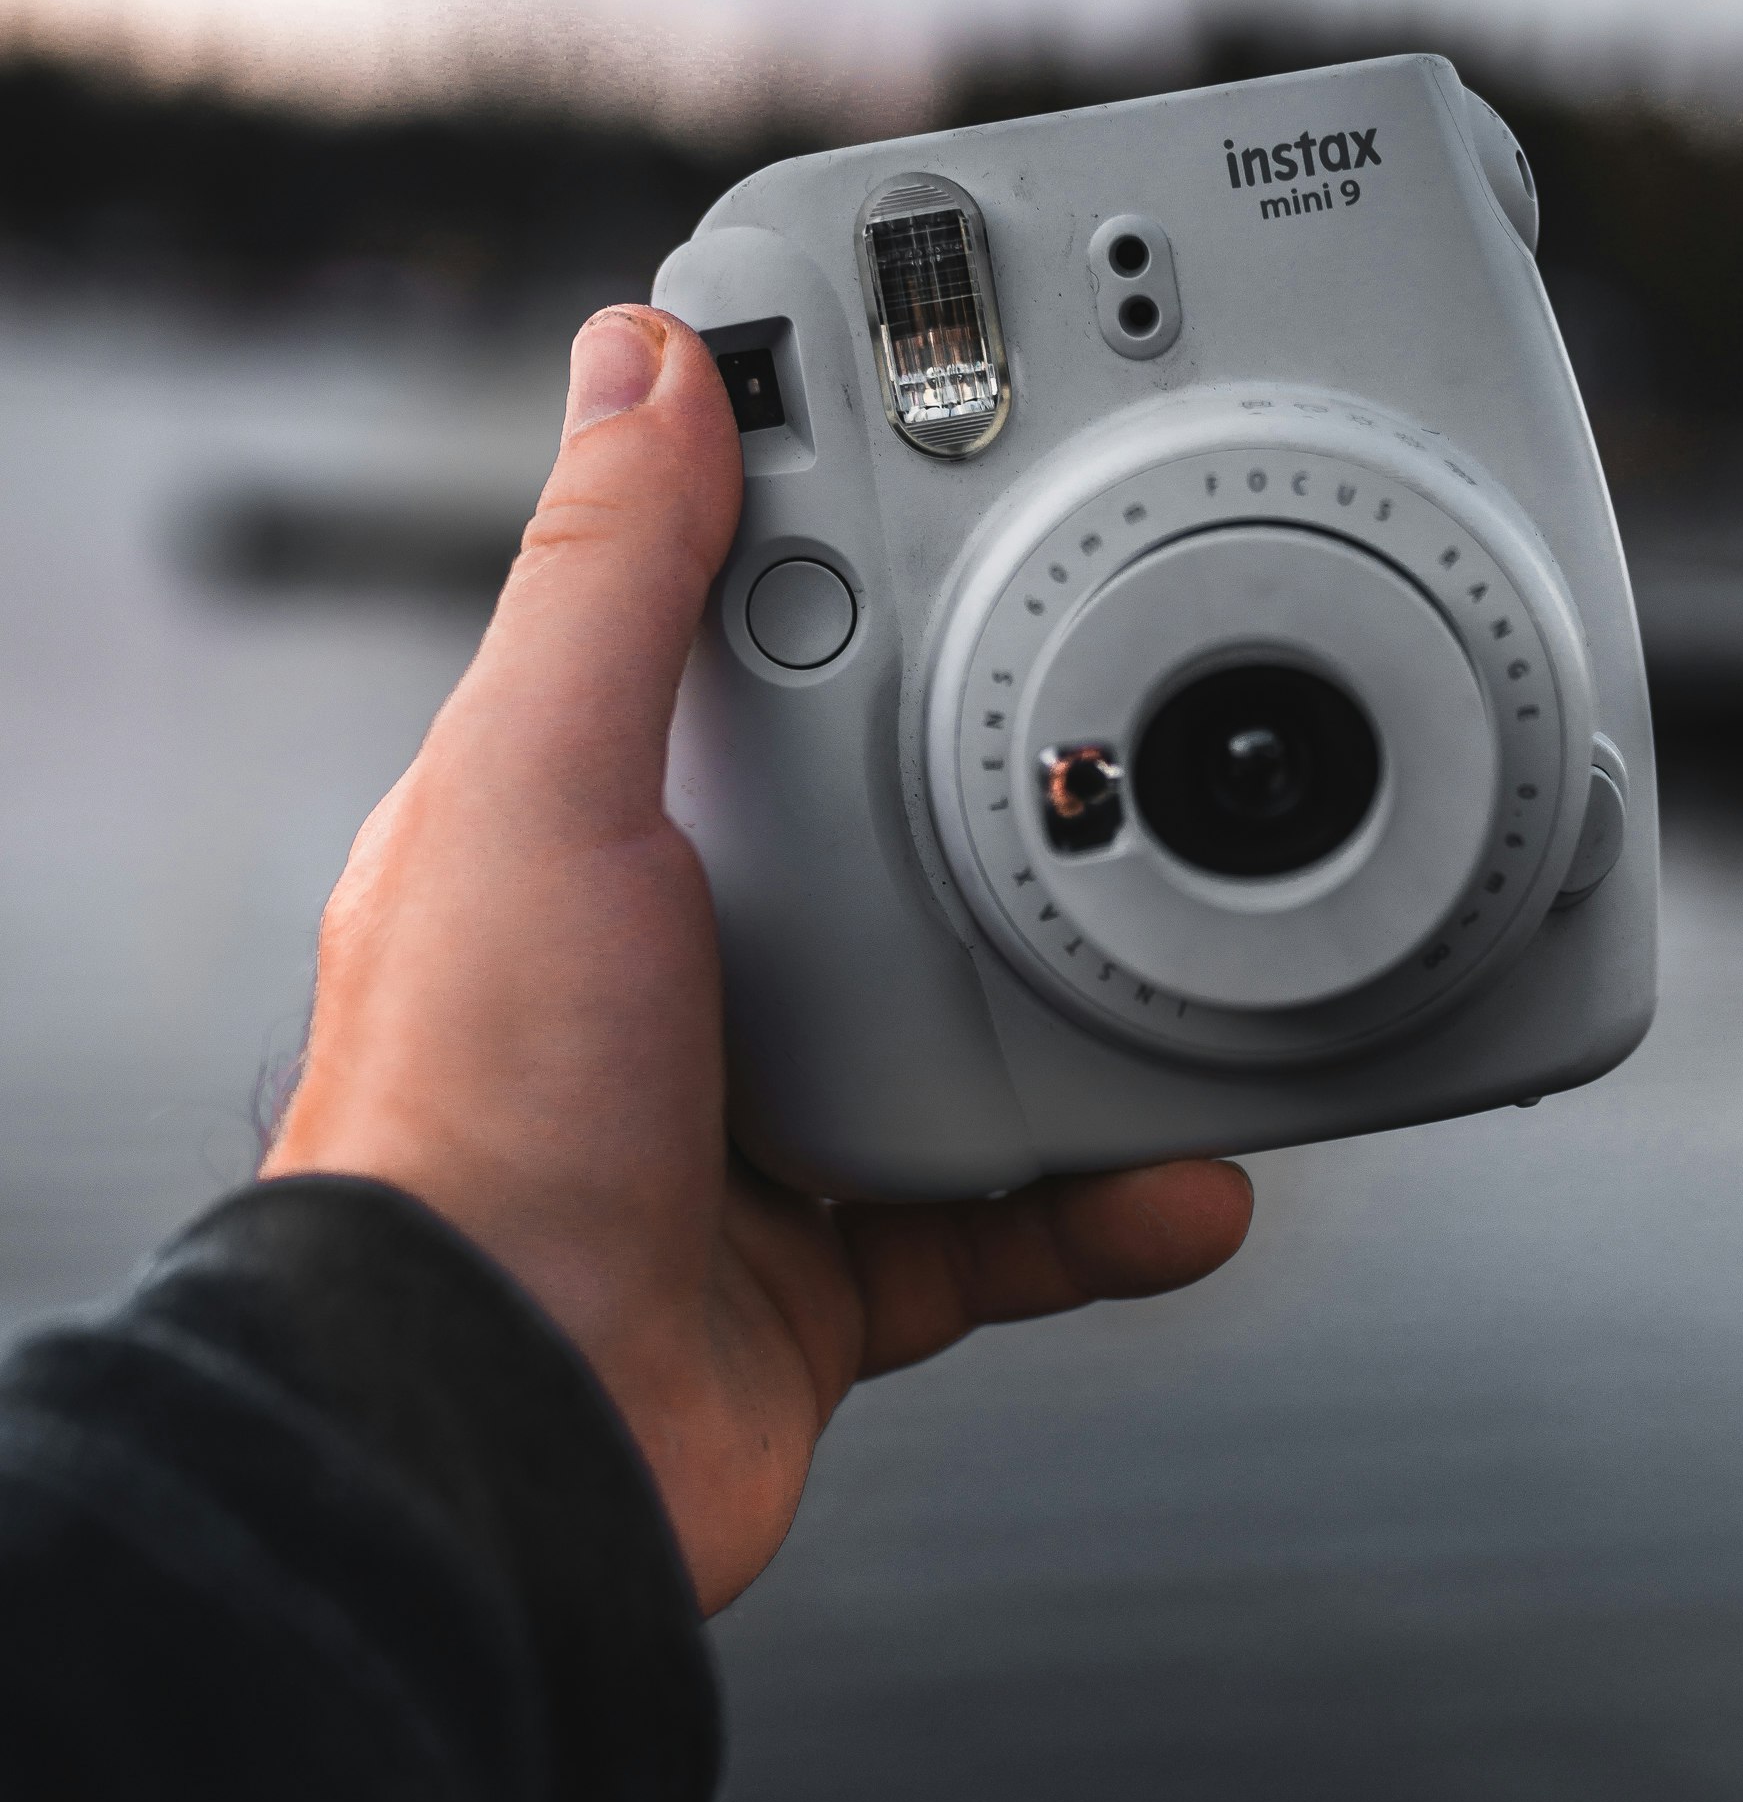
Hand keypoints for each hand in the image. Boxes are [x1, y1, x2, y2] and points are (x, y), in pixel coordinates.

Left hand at [264, 304, 1251, 1610]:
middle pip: (888, 838)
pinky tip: (1183, 1180)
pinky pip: (1013, 1224)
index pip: (735, 653)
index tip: (991, 502)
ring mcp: (752, 1130)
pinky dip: (1108, 1207)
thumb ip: (607, 584)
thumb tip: (641, 362)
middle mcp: (666, 972)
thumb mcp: (534, 794)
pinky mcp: (830, 1277)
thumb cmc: (468, 1128)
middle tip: (1162, 729)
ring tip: (1215, 971)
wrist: (498, 1439)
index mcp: (579, 834)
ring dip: (1101, 1018)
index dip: (856, 570)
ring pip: (972, 1035)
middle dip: (1030, 795)